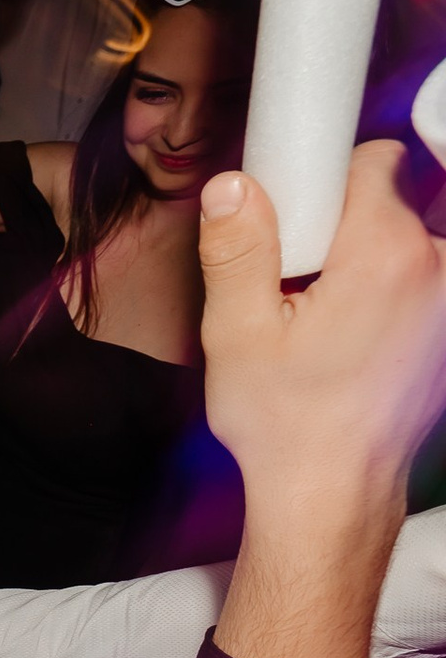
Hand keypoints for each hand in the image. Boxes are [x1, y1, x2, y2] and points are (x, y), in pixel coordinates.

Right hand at [198, 142, 445, 500]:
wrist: (333, 495)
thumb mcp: (236, 334)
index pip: (373, 163)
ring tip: (321, 327)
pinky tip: (348, 346)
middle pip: (389, 205)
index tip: (294, 225)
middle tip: (295, 291)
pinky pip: (416, 286)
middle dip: (339, 232)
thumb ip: (238, 250)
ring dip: (362, 268)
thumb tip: (232, 188)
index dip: (323, 183)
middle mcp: (437, 271)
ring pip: (405, 247)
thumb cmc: (288, 426)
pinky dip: (383, 302)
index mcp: (386, 258)